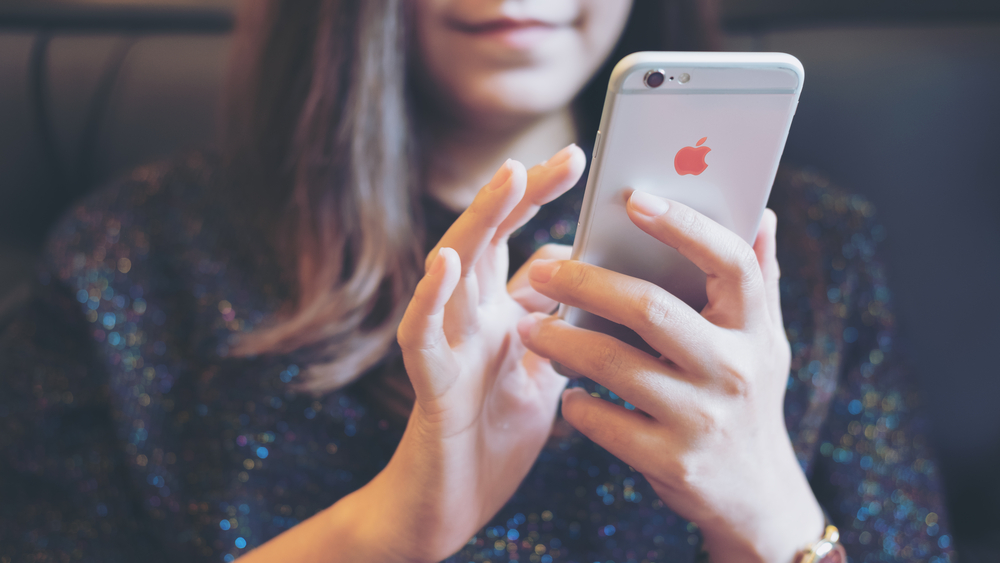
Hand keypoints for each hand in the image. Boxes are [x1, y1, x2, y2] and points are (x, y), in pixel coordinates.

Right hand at [356, 145, 584, 561]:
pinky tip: (446, 266)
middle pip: (485, 241)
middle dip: (520, 195)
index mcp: (496, 316)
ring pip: (451, 274)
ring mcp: (445, 349)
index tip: (579, 159)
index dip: (540, 200)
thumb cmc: (492, 437)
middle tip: (568, 156)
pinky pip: (422, 338)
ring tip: (506, 180)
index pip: (517, 243)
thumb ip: (554, 324)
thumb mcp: (540, 372)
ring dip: (477, 225)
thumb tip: (582, 273)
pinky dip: (430, 301)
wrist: (452, 505)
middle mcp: (467, 321)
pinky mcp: (428, 387)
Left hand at [517, 191, 823, 561]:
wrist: (756, 495)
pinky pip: (606, 422)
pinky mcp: (673, 461)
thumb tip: (762, 210)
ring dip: (561, 343)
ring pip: (614, 364)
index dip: (684, 226)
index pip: (730, 262)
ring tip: (529, 328)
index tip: (635, 200)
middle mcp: (736, 370)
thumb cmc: (747, 397)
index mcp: (756, 328)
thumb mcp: (763, 341)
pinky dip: (576, 404)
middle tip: (544, 271)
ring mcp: (704, 419)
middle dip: (587, 284)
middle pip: (651, 308)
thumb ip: (758, 279)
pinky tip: (565, 393)